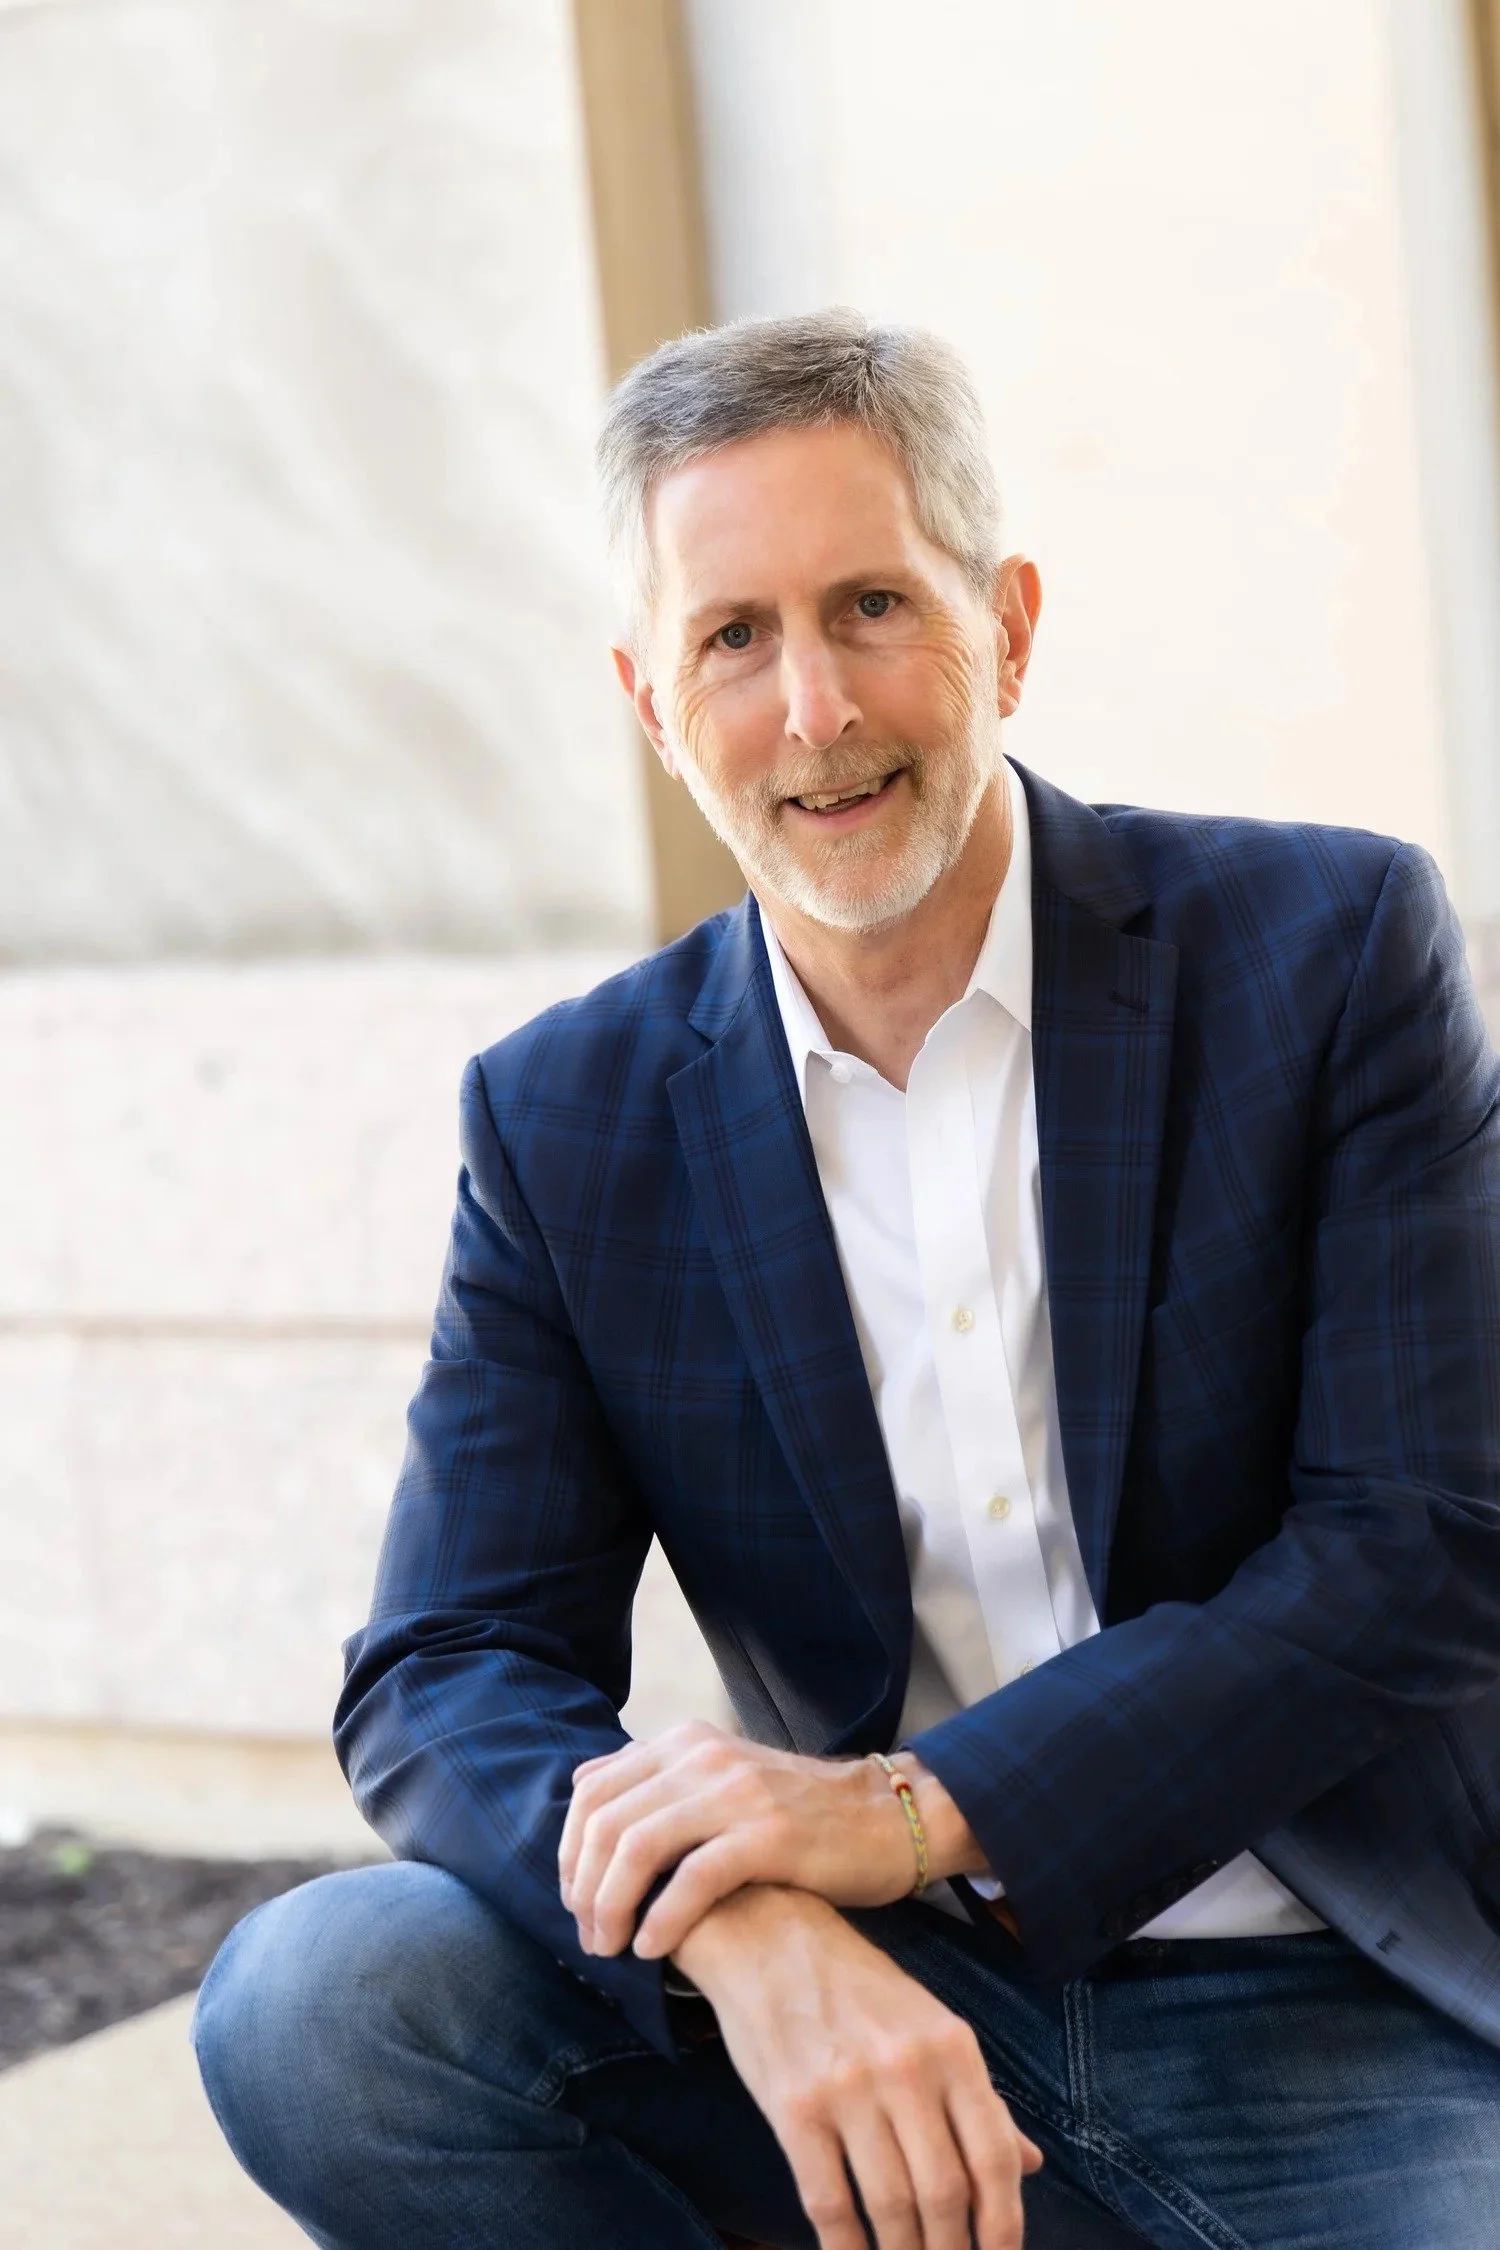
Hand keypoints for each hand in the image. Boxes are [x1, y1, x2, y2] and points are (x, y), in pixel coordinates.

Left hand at [557, 1720, 987, 1959]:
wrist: (886, 1817)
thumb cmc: (798, 1813)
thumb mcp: (721, 1777)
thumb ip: (657, 1781)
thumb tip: (583, 1788)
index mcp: (684, 1743)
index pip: (592, 1792)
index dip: (570, 1853)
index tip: (574, 1902)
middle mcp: (703, 1758)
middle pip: (605, 1822)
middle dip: (584, 1888)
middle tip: (591, 1937)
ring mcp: (736, 1793)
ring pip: (637, 1847)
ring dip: (611, 1907)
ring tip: (612, 1948)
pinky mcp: (769, 1835)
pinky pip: (692, 1878)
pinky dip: (661, 1918)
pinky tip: (653, 1949)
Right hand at [676, 1885, 1042, 2249]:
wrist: (769, 1937)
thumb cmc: (856, 1987)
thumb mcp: (929, 2025)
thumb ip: (978, 2097)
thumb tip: (1029, 2164)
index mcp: (951, 2046)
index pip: (993, 2156)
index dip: (1004, 2225)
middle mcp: (906, 2067)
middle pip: (945, 2192)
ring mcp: (848, 2088)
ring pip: (890, 2206)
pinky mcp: (794, 2108)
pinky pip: (828, 2202)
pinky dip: (846, 2249)